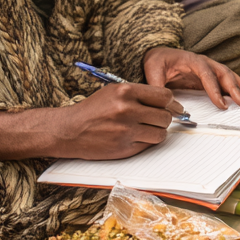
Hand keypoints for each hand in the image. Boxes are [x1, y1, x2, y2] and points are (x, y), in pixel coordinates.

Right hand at [0, 82, 181, 161]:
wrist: (68, 130)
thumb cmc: (92, 109)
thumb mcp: (113, 92)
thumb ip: (140, 94)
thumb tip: (169, 102)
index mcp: (125, 92)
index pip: (164, 96)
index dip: (171, 103)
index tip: (171, 107)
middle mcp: (127, 110)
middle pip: (165, 116)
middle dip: (164, 119)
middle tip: (156, 120)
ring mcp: (126, 130)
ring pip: (160, 133)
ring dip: (156, 132)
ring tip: (145, 129)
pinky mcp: (124, 147)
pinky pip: (148, 145)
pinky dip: (146, 142)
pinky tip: (135, 137)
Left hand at [144, 46, 239, 109]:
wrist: (158, 54)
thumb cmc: (157, 61)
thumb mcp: (152, 71)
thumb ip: (156, 85)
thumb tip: (162, 102)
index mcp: (192, 60)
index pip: (207, 75)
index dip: (215, 90)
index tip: (221, 105)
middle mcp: (205, 63)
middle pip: (224, 74)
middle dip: (236, 89)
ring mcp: (210, 68)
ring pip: (231, 77)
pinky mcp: (211, 76)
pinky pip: (228, 82)